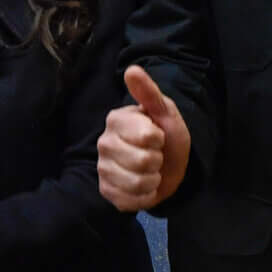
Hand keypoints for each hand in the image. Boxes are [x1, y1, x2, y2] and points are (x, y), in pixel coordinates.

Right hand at [99, 66, 190, 210]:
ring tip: (151, 171)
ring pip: (137, 182)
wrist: (169, 165)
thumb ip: (149, 93)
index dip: (160, 139)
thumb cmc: (166, 135)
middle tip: (155, 156)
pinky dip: (145, 196)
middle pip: (143, 161)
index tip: (158, 136)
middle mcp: (103, 143)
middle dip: (158, 161)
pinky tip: (144, 186)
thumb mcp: (165, 112)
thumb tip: (132, 70)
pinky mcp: (106, 191)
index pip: (147, 136)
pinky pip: (131, 201)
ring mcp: (102, 168)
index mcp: (116, 120)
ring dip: (153, 180)